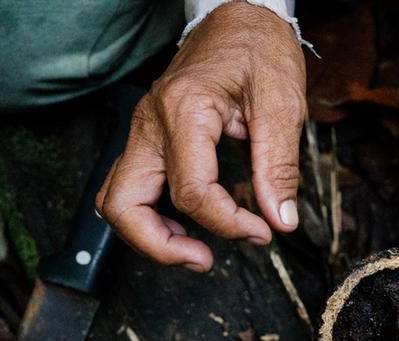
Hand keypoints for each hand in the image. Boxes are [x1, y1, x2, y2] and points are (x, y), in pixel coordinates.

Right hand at [95, 1, 306, 270]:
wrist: (240, 16)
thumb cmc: (259, 50)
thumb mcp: (282, 104)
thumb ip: (279, 166)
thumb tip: (281, 220)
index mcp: (184, 112)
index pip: (192, 192)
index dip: (229, 225)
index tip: (264, 231)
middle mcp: (150, 124)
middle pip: (123, 205)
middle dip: (160, 246)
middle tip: (206, 259)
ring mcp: (142, 132)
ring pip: (116, 201)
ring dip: (149, 235)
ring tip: (196, 250)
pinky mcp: (148, 139)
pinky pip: (131, 188)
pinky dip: (151, 216)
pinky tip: (189, 226)